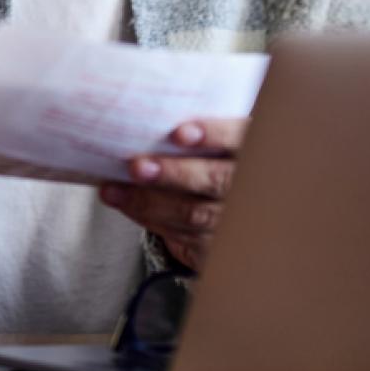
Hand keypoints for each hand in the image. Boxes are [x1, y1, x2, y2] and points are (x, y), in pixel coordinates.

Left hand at [99, 118, 246, 270]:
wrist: (235, 210)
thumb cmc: (216, 160)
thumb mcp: (219, 142)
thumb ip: (197, 134)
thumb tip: (144, 125)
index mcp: (254, 149)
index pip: (240, 138)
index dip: (214, 134)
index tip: (179, 133)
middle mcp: (251, 186)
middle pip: (216, 180)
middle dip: (174, 173)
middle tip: (137, 167)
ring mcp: (238, 220)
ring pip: (195, 213)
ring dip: (149, 202)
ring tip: (115, 191)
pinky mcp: (219, 245)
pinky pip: (184, 237)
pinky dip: (151, 219)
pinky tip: (127, 206)